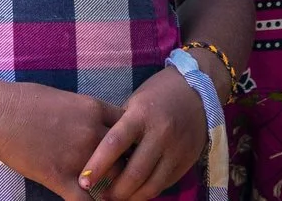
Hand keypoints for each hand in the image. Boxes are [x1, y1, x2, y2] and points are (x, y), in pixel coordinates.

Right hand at [0, 81, 117, 200]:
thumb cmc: (25, 100)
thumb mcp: (64, 97)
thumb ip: (85, 112)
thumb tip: (94, 122)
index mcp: (94, 108)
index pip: (128, 127)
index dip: (130, 140)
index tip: (129, 150)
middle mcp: (92, 132)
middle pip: (126, 154)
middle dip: (126, 166)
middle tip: (125, 176)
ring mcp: (77, 156)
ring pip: (113, 179)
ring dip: (113, 188)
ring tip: (114, 195)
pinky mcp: (59, 177)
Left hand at [80, 66, 209, 200]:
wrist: (198, 92)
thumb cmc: (157, 96)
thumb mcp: (135, 104)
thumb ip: (120, 129)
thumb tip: (97, 159)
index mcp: (142, 114)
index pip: (115, 143)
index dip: (97, 165)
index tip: (83, 181)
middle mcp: (161, 133)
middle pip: (134, 173)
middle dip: (114, 191)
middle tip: (99, 196)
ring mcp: (177, 149)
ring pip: (151, 186)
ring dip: (131, 197)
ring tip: (116, 198)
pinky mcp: (187, 161)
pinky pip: (164, 184)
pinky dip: (147, 192)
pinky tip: (136, 192)